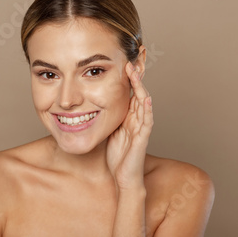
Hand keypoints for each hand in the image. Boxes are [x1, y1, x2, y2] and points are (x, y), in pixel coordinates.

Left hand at [106, 61, 153, 189]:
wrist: (124, 178)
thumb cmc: (117, 157)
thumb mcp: (108, 132)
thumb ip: (106, 119)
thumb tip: (90, 106)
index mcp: (128, 117)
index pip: (130, 92)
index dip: (128, 77)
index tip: (123, 61)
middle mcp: (137, 119)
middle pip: (138, 92)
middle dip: (136, 75)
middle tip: (132, 58)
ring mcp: (141, 127)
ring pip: (143, 102)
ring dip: (139, 86)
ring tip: (135, 70)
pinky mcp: (143, 137)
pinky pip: (146, 120)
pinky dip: (146, 108)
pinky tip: (145, 97)